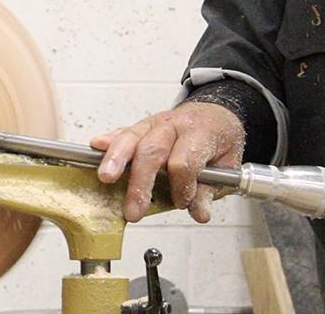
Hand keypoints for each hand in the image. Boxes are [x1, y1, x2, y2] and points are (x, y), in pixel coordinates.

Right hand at [90, 102, 244, 222]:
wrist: (214, 112)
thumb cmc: (218, 138)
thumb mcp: (227, 163)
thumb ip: (210, 188)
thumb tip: (199, 212)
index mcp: (200, 133)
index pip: (184, 161)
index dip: (182, 186)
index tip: (182, 202)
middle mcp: (174, 125)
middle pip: (152, 150)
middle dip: (140, 182)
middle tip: (133, 209)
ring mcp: (154, 124)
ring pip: (133, 138)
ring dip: (116, 158)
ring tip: (106, 177)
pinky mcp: (141, 127)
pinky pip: (124, 132)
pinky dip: (110, 140)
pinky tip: (97, 146)